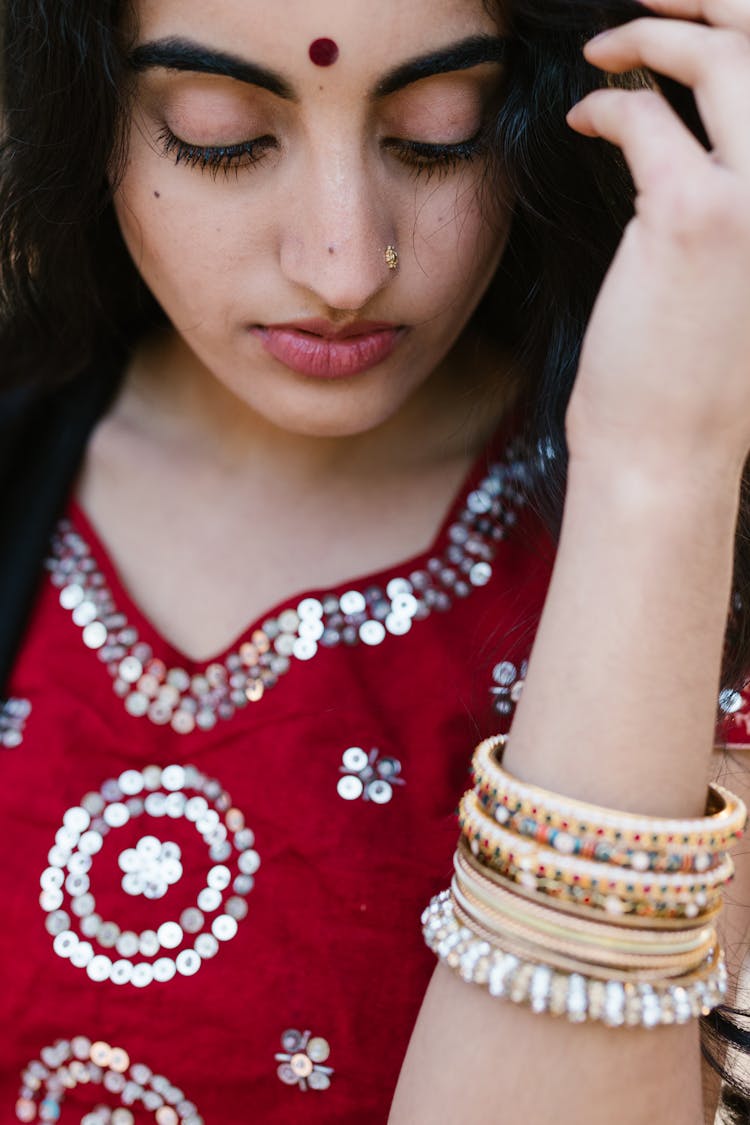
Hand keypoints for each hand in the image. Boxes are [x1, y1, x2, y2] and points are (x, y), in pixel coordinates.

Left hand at [566, 0, 749, 478]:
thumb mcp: (739, 281)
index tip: (691, 22)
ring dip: (654, 35)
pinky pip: (647, 117)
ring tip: (604, 48)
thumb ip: (737, 202)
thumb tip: (692, 135)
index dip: (743, 34)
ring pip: (724, 56)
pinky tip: (582, 118)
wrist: (669, 451)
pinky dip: (608, 104)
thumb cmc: (691, 379)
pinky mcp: (695, 216)